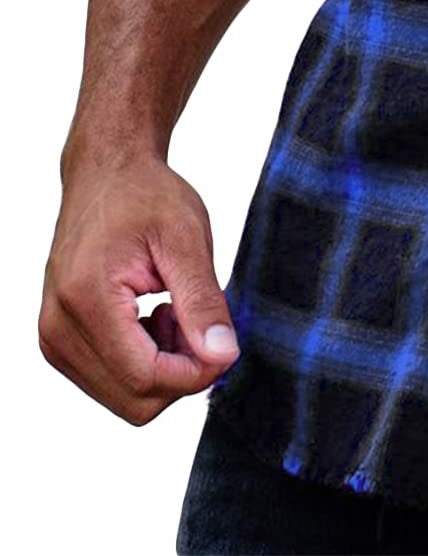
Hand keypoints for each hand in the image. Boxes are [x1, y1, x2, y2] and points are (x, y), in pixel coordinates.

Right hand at [39, 148, 238, 424]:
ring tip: (176, 311)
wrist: (105, 173)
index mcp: (85, 299)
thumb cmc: (145, 195)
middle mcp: (58, 329)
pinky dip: (145, 361)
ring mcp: (53, 339)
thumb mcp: (186, 238)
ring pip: (125, 398)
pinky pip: (112, 381)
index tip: (227, 344)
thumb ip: (203, 301)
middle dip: (181, 372)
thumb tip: (223, 356)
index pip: (145, 377)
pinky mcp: (60, 341)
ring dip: (164, 366)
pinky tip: (156, 317)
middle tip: (198, 320)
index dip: (196, 372)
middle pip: (135, 401)